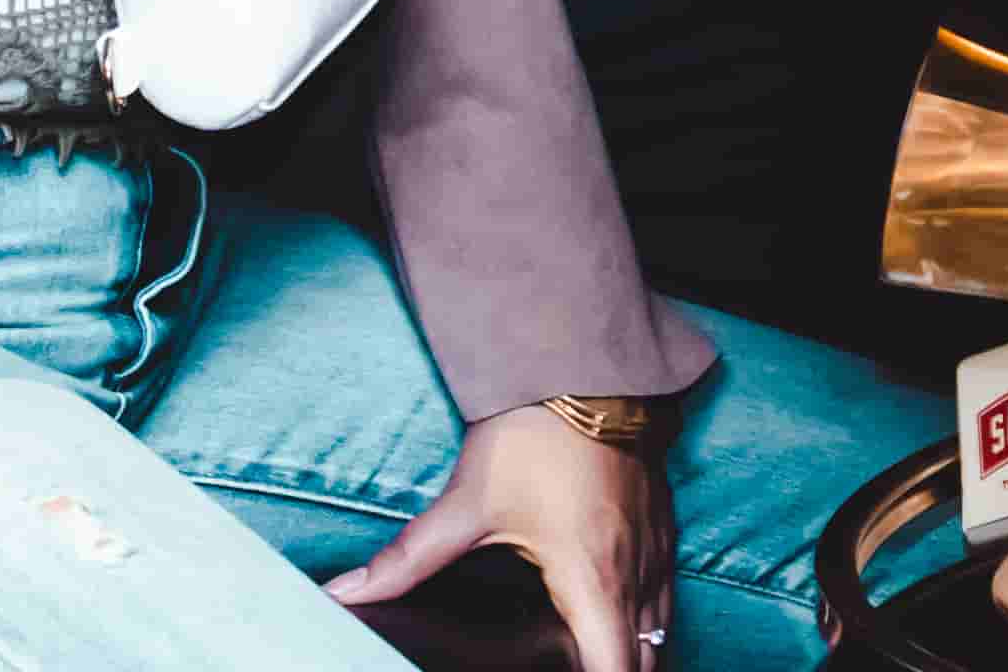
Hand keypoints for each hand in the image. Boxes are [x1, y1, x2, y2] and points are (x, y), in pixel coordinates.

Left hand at [322, 401, 667, 671]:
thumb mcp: (467, 504)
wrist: (586, 366)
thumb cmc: (535, 434)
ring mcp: (655, 547)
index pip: (616, 670)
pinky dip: (644, 616)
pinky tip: (608, 612)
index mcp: (591, 580)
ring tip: (589, 654)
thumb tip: (343, 593)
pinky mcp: (662, 524)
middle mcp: (634, 571)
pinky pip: (665, 592)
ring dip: (633, 650)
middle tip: (570, 667)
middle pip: (648, 660)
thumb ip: (407, 560)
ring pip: (661, 629)